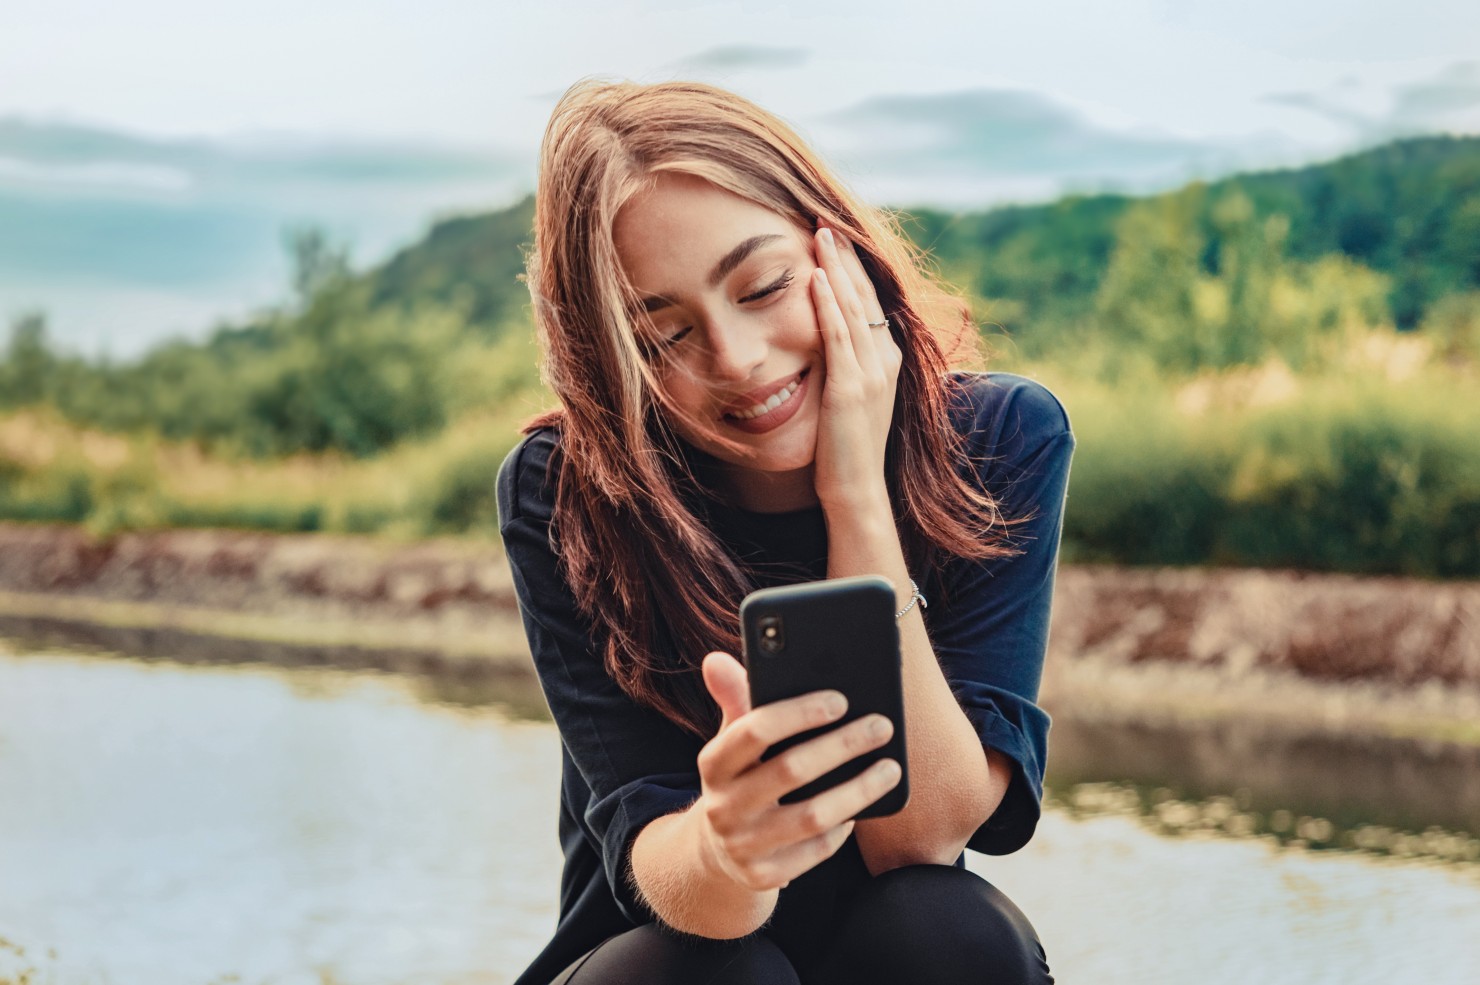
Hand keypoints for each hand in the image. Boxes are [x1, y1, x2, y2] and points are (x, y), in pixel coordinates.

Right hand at [693, 651, 901, 891]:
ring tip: (890, 768)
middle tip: (881, 726)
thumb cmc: (740, 778)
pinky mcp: (763, 877)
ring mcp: (742, 845)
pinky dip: (842, 829)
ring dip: (858, 790)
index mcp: (713, 763)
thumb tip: (716, 659)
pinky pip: (816, 851)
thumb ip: (736, 699)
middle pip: (791, 770)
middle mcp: (722, 806)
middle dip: (843, 745)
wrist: (718, 851)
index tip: (841, 700)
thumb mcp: (733, 741)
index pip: (755, 730)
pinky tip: (860, 809)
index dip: (800, 712)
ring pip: (812, 816)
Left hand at [809, 224, 901, 512]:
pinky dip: (826, 304)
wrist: (857, 490)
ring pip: (852, 308)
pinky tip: (813, 278)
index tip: (836, 238)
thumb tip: (828, 343)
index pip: (870, 302)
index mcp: (889, 361)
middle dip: (845, 256)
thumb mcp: (855, 399)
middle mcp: (885, 361)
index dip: (853, 268)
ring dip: (835, 268)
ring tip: (820, 234)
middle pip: (865, 295)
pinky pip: (837, 336)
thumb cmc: (848, 449)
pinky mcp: (849, 388)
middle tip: (825, 221)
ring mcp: (870, 374)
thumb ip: (848, 367)